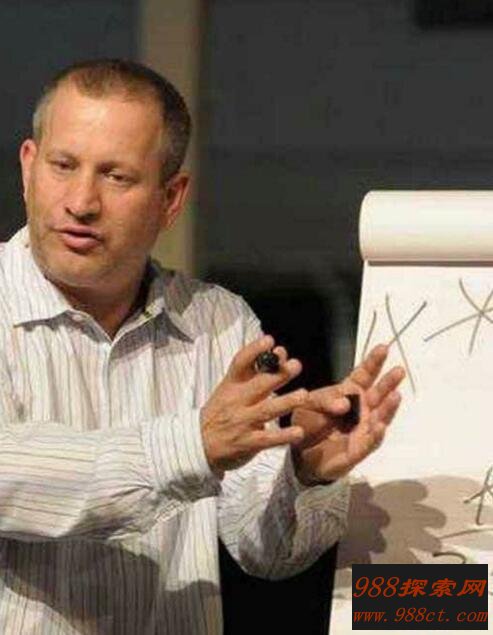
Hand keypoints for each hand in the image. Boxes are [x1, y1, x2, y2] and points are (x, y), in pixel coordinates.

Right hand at [201, 335, 307, 476]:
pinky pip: (268, 439)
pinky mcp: (248, 443)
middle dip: (278, 374)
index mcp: (231, 385)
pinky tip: (298, 432)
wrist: (198, 444)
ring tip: (303, 395)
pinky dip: (284, 436)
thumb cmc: (219, 412)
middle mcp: (236, 402)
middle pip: (258, 385)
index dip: (254, 350)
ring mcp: (242, 422)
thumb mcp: (230, 388)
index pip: (240, 363)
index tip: (269, 341)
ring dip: (285, 402)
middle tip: (295, 365)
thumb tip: (280, 353)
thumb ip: (255, 371)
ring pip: (266, 410)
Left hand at [291, 345, 404, 483]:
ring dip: (388, 408)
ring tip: (395, 396)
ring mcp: (363, 429)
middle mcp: (361, 410)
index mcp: (349, 394)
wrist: (300, 455)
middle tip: (399, 370)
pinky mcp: (359, 450)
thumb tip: (345, 403)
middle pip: (378, 394)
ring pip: (380, 417)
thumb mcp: (308, 404)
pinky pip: (370, 442)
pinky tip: (381, 426)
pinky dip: (376, 434)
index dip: (373, 363)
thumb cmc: (308, 425)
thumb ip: (323, 400)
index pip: (364, 375)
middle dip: (388, 382)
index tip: (383, 348)